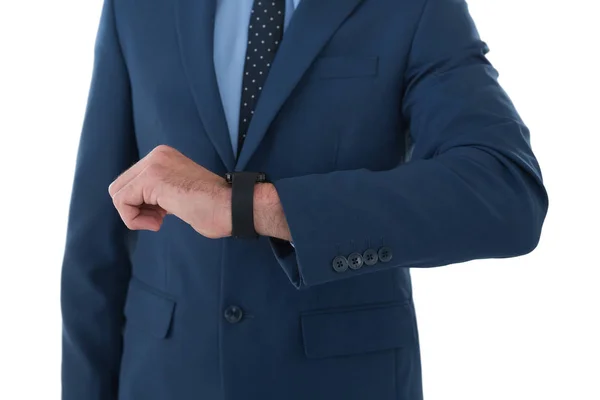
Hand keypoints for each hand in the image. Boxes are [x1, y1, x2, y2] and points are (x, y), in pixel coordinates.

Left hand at [108, 145, 231, 237]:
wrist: (233, 207)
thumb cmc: (215, 209)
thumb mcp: (179, 194)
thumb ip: (159, 193)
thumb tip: (135, 204)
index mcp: (164, 156)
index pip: (131, 182)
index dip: (141, 205)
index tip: (164, 213)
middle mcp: (157, 154)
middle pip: (119, 187)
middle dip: (135, 209)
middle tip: (160, 219)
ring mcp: (154, 164)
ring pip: (118, 194)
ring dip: (135, 216)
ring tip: (160, 221)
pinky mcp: (152, 178)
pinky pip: (122, 202)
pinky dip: (134, 220)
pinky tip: (159, 222)